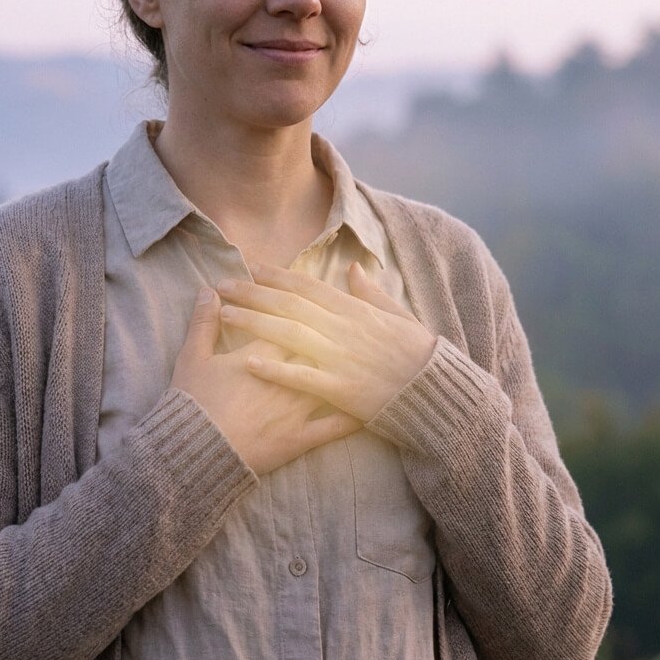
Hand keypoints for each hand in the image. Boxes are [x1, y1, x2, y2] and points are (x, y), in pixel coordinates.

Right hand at [169, 287, 361, 475]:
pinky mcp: (300, 437)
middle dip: (326, 335)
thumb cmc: (193, 403)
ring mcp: (296, 408)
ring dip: (345, 370)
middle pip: (314, 348)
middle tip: (341, 326)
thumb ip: (203, 323)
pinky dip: (353, 419)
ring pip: (330, 381)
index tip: (304, 301)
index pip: (287, 322)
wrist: (195, 450)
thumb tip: (209, 291)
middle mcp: (286, 376)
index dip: (294, 310)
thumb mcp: (192, 358)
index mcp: (261, 354)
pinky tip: (368, 411)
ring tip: (363, 359)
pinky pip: (334, 428)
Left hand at [214, 261, 437, 422]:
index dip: (277, 275)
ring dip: (255, 322)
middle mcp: (344, 329)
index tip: (251, 266)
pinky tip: (249, 362)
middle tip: (224, 284)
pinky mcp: (341, 390)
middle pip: (290, 305)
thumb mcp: (399, 316)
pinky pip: (303, 378)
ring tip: (225, 314)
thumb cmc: (418, 355)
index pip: (308, 287)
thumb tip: (353, 268)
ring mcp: (341, 359)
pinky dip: (276, 369)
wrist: (435, 393)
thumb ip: (372, 293)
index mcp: (356, 311)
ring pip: (290, 334)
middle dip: (254, 293)